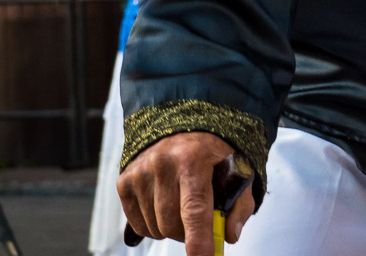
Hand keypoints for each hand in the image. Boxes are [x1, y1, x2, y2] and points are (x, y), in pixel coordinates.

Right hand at [118, 131, 255, 255]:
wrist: (181, 127)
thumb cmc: (211, 154)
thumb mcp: (237, 170)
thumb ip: (240, 205)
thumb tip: (229, 235)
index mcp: (194, 159)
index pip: (195, 207)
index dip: (199, 237)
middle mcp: (163, 163)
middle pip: (172, 224)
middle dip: (188, 232)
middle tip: (198, 220)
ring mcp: (140, 172)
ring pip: (154, 228)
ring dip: (170, 228)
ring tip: (181, 205)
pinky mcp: (125, 181)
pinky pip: (138, 225)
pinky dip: (153, 224)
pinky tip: (164, 204)